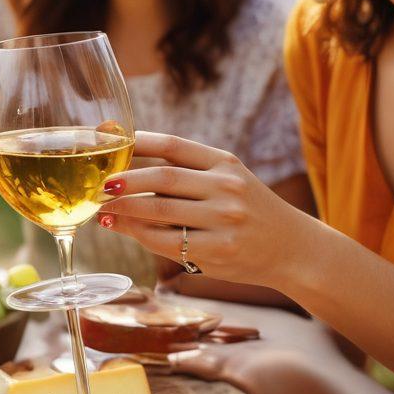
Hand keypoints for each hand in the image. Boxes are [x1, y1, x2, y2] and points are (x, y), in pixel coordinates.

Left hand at [96, 131, 307, 287]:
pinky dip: (138, 234)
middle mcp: (226, 187)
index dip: (137, 142)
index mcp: (225, 163)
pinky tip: (122, 228)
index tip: (110, 143)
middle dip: (123, 180)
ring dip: (123, 209)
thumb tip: (125, 168)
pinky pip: (166, 241)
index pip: (173, 145)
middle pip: (162, 177)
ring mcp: (224, 220)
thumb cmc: (249, 211)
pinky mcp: (218, 251)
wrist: (294, 249)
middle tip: (99, 185)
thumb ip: (187, 171)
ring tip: (102, 208)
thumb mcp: (228, 179)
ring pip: (159, 210)